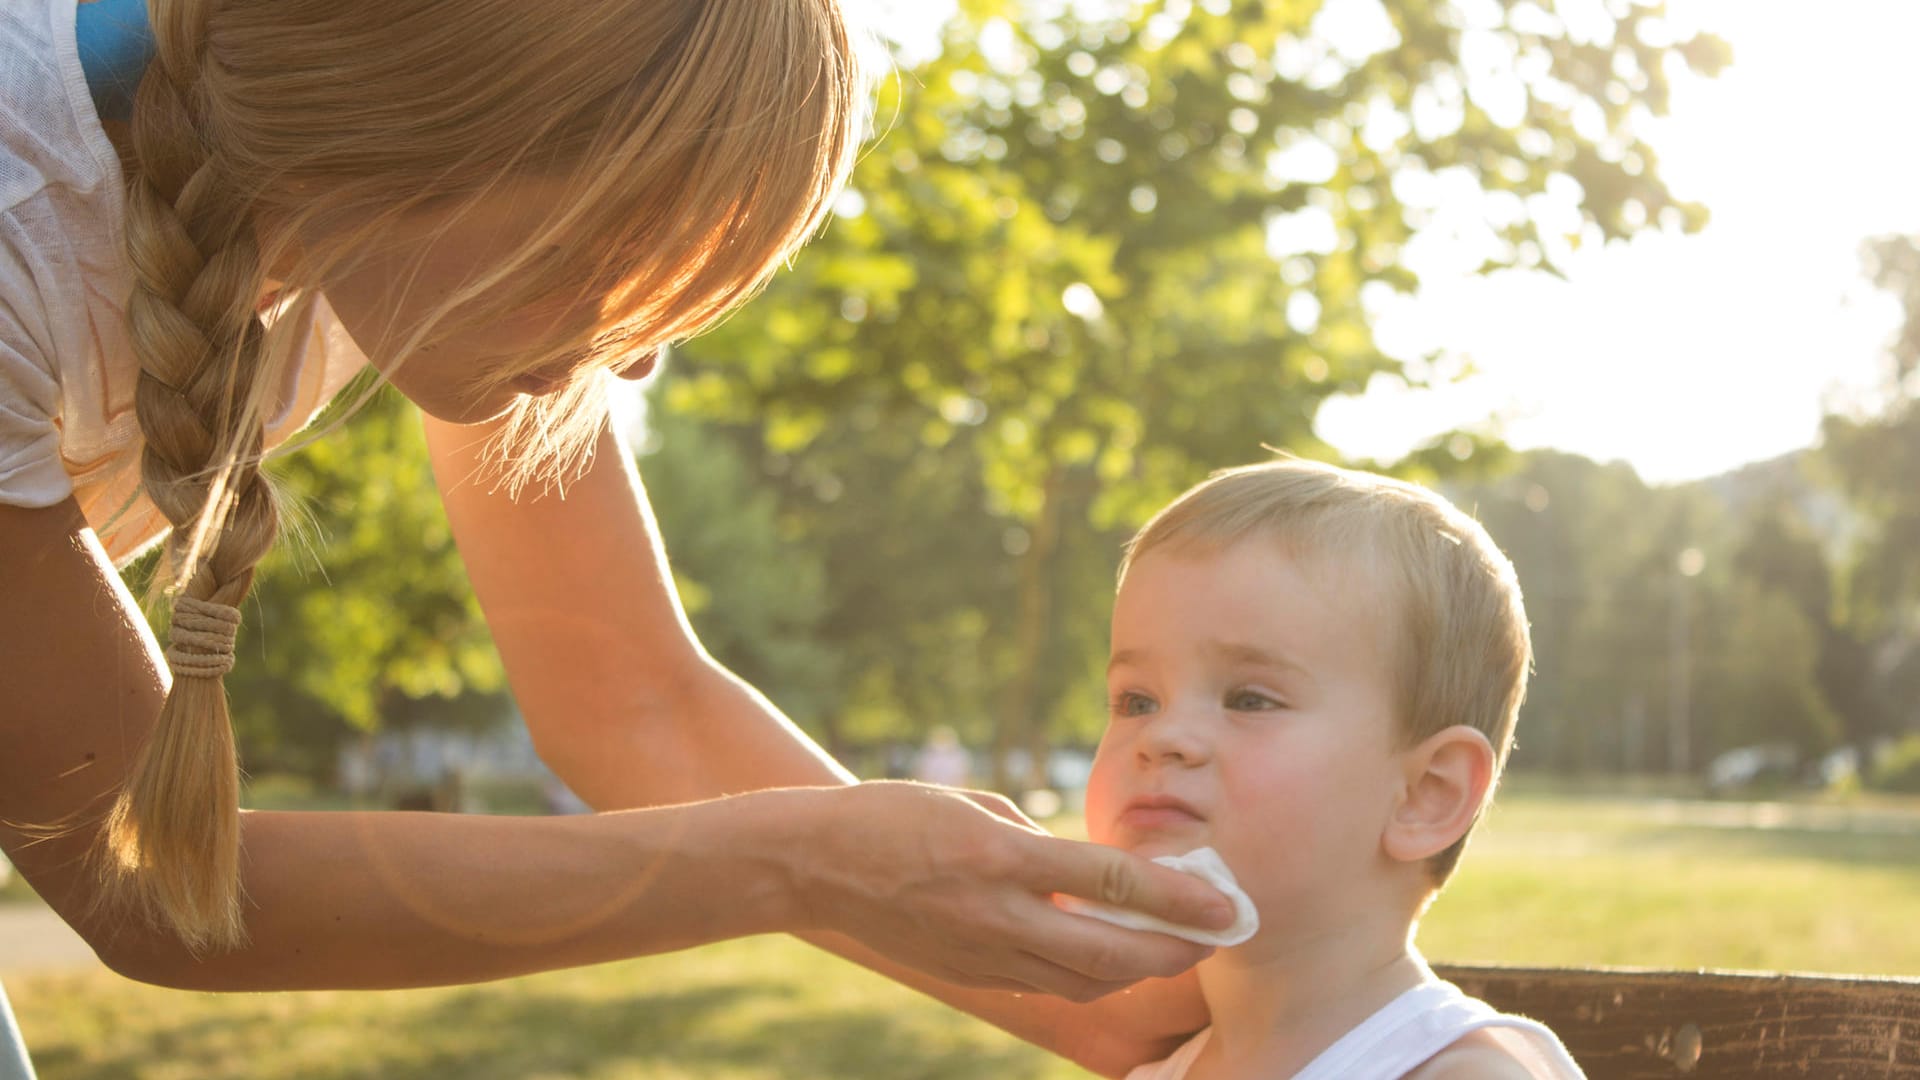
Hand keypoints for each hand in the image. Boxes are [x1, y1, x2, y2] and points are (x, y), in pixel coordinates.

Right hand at [787, 781, 1234, 1001]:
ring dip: (1136, 969)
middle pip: (1111, 952)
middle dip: (1174, 950)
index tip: (1223, 900)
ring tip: (1171, 948)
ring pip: (1083, 981)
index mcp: (1002, 854)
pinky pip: (1045, 983)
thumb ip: (1037, 839)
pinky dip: (1086, 974)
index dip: (1177, 895)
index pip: (1112, 882)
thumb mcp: (974, 805)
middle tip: (1215, 937)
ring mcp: (983, 952)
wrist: (816, 865)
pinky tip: (1106, 954)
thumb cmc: (893, 815)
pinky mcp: (970, 974)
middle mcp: (999, 912)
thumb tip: (1090, 867)